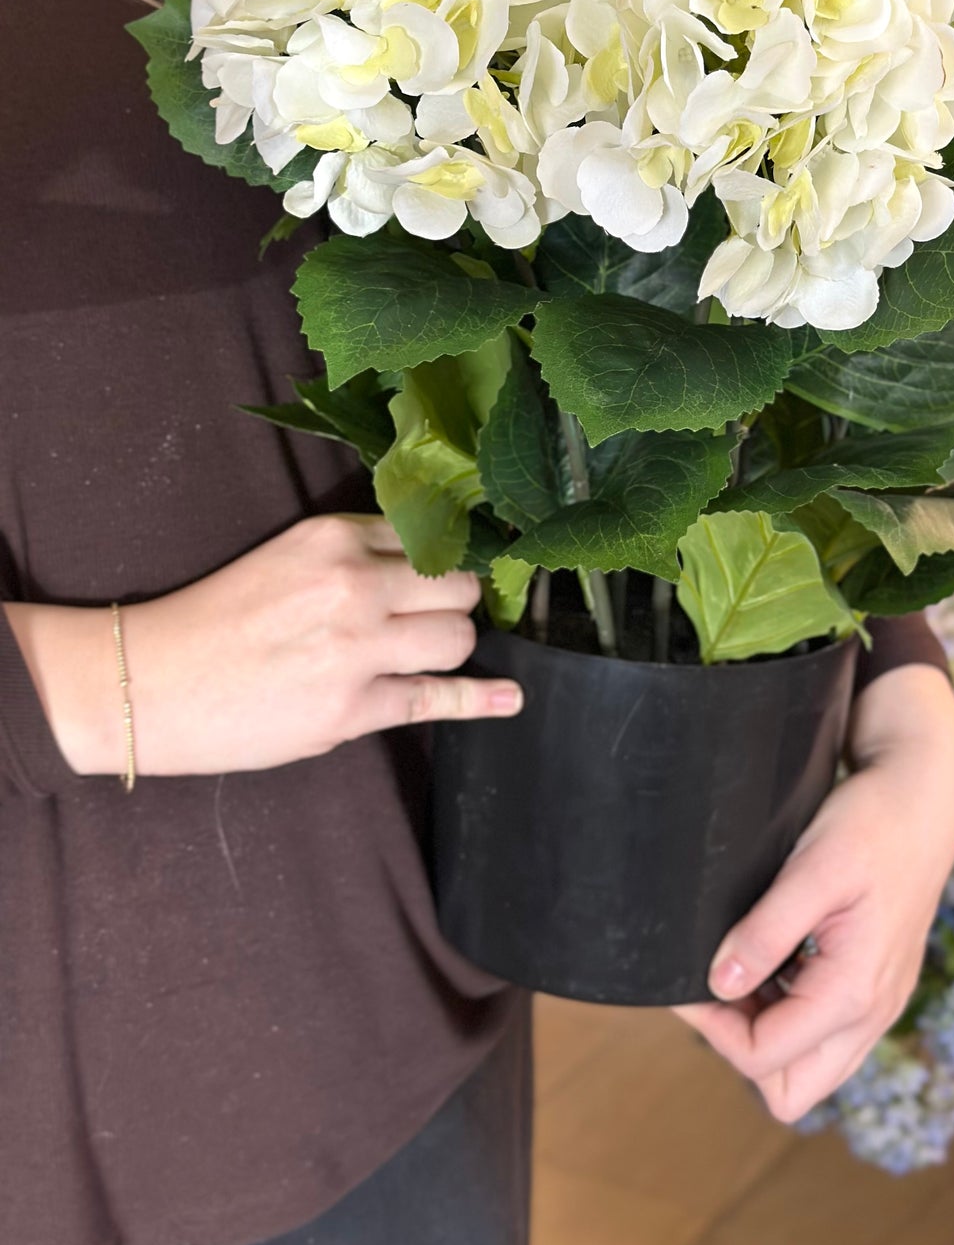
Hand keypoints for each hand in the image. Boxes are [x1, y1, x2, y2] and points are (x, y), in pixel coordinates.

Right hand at [6, 515, 520, 778]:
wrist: (152, 684)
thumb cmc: (217, 619)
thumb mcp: (287, 556)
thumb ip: (354, 553)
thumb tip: (427, 560)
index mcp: (334, 536)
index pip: (429, 535)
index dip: (447, 557)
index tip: (459, 570)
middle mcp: (354, 584)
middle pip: (457, 584)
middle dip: (455, 601)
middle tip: (436, 616)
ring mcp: (358, 648)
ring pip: (458, 636)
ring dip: (451, 645)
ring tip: (428, 652)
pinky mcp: (354, 709)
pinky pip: (439, 699)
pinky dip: (482, 700)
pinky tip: (510, 698)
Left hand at [674, 663, 953, 1122]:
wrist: (926, 797)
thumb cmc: (872, 824)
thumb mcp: (812, 869)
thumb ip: (766, 932)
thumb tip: (720, 985)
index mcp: (855, 992)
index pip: (764, 1057)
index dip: (713, 1027)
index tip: (685, 981)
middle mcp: (873, 1012)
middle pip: (790, 1089)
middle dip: (740, 1047)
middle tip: (716, 987)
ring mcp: (880, 1003)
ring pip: (810, 1068)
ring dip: (765, 1034)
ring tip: (741, 968)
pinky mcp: (878, 985)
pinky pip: (825, 1034)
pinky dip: (789, 1014)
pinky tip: (772, 960)